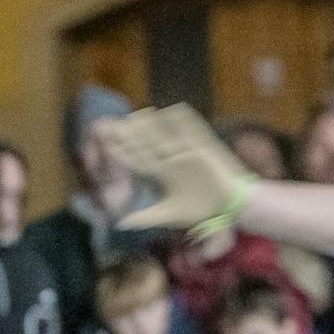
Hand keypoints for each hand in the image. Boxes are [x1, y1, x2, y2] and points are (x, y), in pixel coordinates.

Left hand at [106, 105, 254, 232]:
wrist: (227, 206)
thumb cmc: (199, 210)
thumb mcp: (169, 215)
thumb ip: (145, 217)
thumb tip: (120, 224)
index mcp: (161, 173)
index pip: (138, 160)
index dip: (123, 153)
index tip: (106, 144)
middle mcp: (171, 159)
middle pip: (149, 143)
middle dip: (133, 134)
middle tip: (116, 123)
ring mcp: (188, 152)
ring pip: (168, 135)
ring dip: (155, 124)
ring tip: (140, 113)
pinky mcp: (205, 148)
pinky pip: (195, 131)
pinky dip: (186, 121)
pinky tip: (174, 110)